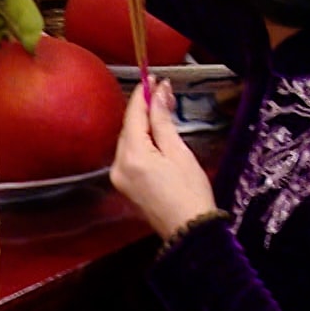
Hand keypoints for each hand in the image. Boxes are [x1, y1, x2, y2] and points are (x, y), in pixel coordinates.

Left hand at [109, 79, 217, 238]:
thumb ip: (163, 121)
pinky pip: (130, 155)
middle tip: (162, 91)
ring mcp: (119, 177)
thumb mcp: (178, 152)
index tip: (153, 79)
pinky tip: (154, 134)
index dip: (143, 95)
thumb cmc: (190, 192)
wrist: (190, 232)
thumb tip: (158, 93)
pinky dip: (140, 141)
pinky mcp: (125, 185)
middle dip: (144, 109)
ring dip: (142, 124)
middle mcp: (118, 166)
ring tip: (161, 109)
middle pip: (128, 128)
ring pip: (128, 140)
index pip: (133, 116)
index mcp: (132, 156)